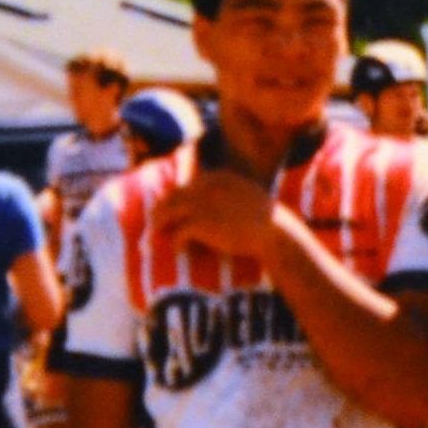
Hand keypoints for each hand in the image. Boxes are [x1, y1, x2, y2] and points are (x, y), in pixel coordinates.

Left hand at [149, 166, 274, 262]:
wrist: (274, 231)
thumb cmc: (266, 219)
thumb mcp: (247, 197)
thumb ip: (228, 196)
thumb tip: (214, 210)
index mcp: (216, 177)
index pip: (186, 186)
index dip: (174, 199)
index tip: (167, 209)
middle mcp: (204, 187)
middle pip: (172, 197)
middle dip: (159, 211)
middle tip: (152, 223)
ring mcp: (201, 204)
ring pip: (167, 212)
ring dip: (158, 225)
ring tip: (153, 238)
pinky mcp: (200, 223)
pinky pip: (178, 232)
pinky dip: (175, 242)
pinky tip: (176, 250)